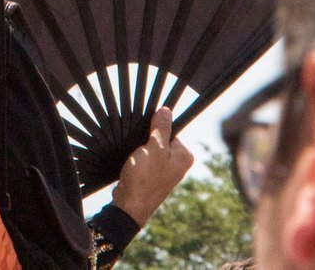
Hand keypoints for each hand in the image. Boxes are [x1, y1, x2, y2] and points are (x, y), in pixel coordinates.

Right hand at [112, 106, 193, 224]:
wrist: (130, 204)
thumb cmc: (145, 178)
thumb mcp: (154, 148)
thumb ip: (161, 128)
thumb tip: (166, 110)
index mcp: (184, 156)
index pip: (171, 130)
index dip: (156, 129)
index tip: (146, 136)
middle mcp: (178, 163)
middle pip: (161, 138)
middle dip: (147, 140)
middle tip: (140, 149)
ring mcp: (166, 170)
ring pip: (152, 149)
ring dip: (141, 149)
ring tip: (136, 158)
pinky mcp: (154, 175)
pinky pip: (147, 159)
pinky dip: (139, 158)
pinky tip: (133, 164)